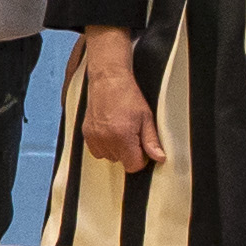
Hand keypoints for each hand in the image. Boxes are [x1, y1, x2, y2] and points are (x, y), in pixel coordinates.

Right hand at [75, 30, 161, 172]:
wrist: (108, 80)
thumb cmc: (128, 96)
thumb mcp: (146, 117)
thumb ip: (152, 141)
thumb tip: (160, 158)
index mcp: (123, 137)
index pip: (133, 166)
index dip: (141, 158)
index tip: (142, 146)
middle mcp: (106, 140)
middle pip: (121, 162)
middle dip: (129, 152)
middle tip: (132, 132)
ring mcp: (94, 138)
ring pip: (109, 157)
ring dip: (116, 149)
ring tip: (120, 129)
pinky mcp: (86, 134)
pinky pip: (97, 151)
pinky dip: (104, 145)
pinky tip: (110, 130)